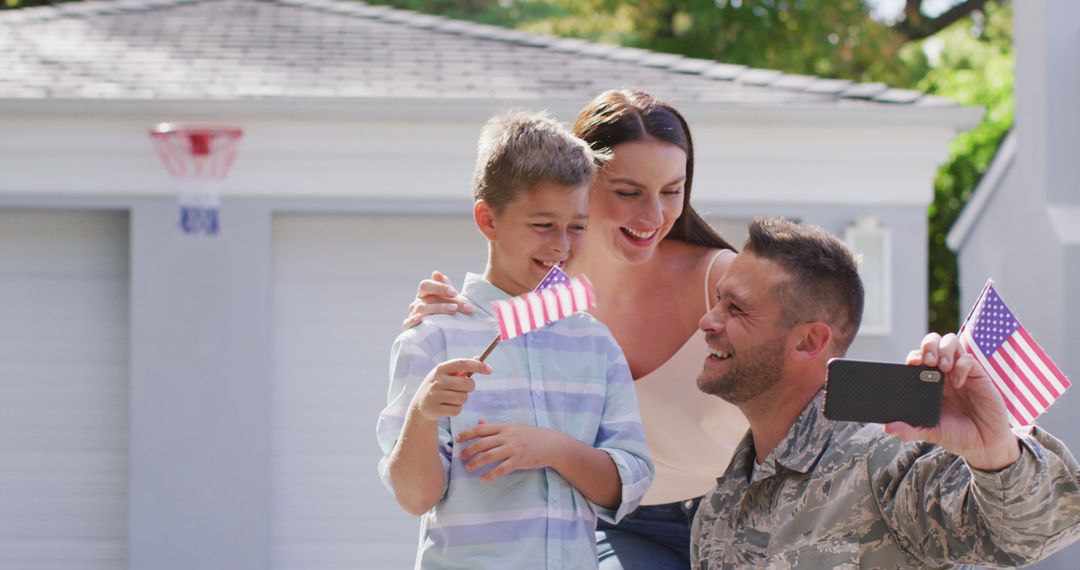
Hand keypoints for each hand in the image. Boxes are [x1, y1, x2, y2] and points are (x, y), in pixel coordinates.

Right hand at [402, 271, 473, 328]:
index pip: (426, 285)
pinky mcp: (410, 328)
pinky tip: (420, 319)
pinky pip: (407, 323)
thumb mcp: (449, 299)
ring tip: (452, 310)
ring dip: (437, 309)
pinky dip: (412, 321)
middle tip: (457, 307)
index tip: (454, 293)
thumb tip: (435, 273)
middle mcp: (417, 302)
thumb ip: (445, 286)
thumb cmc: (448, 311)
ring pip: (421, 309)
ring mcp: (413, 314)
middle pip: (427, 299)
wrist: (444, 331)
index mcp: (425, 293)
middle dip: (445, 302)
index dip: (439, 287)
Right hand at [411, 358, 490, 421]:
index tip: (490, 370)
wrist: (420, 405)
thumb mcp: (447, 374)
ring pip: (463, 398)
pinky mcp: (435, 410)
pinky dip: (456, 409)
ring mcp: (435, 395)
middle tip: (463, 388)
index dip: (478, 366)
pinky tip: (447, 407)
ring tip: (452, 398)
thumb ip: (463, 367)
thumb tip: (479, 357)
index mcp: (441, 368)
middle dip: (470, 387)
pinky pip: (457, 410)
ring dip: (462, 399)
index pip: (463, 363)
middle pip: (467, 384)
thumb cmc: (439, 386)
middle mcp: (437, 380)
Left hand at [456, 420, 567, 481]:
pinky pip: (502, 469)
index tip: (457, 439)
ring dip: (476, 463)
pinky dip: (491, 474)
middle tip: (461, 457)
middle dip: (469, 450)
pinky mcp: (519, 461)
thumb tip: (479, 422)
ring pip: (489, 456)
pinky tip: (484, 478)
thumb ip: (495, 426)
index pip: (482, 429)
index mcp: (505, 427)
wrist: (551, 444)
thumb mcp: (513, 427)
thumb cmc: (531, 435)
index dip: (468, 433)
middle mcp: (507, 437)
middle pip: (482, 443)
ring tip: (468, 468)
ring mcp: (513, 449)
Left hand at [884, 332, 1020, 470]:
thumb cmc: (956, 434)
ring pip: (951, 342)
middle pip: (933, 342)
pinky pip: (968, 359)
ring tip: (942, 367)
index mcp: (929, 382)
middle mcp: (944, 373)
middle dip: (928, 346)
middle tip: (928, 362)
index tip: (911, 364)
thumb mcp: (930, 432)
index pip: (918, 357)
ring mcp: (961, 372)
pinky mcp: (979, 376)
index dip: (913, 356)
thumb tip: (888, 427)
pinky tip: (958, 383)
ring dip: (944, 349)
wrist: (983, 444)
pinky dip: (961, 366)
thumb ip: (910, 430)